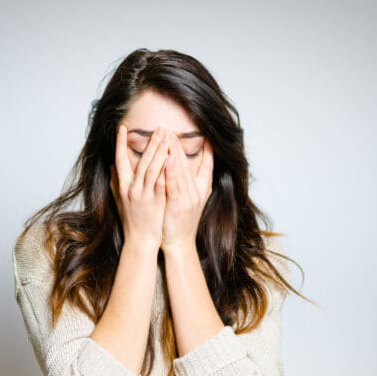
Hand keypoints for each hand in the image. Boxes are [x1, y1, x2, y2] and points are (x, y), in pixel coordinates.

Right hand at [110, 125, 170, 250]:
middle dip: (150, 143)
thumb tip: (112, 166)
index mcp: (122, 186)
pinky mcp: (155, 201)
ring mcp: (143, 195)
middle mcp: (131, 189)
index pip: (119, 160)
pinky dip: (165, 169)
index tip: (122, 129)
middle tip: (159, 128)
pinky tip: (171, 157)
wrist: (139, 240)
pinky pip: (160, 182)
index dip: (120, 144)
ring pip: (151, 168)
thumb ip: (116, 183)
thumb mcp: (119, 201)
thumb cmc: (131, 221)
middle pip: (141, 161)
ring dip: (159, 151)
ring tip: (167, 137)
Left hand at [160, 133, 213, 252]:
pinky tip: (168, 160)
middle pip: (190, 165)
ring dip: (176, 155)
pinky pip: (174, 185)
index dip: (208, 151)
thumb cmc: (181, 222)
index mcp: (202, 191)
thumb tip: (185, 168)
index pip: (208, 167)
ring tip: (170, 139)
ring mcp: (188, 199)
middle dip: (181, 147)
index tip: (207, 137)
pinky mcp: (178, 205)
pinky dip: (171, 172)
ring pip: (182, 172)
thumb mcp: (189, 200)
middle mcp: (197, 193)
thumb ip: (188, 184)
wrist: (179, 244)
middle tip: (174, 131)